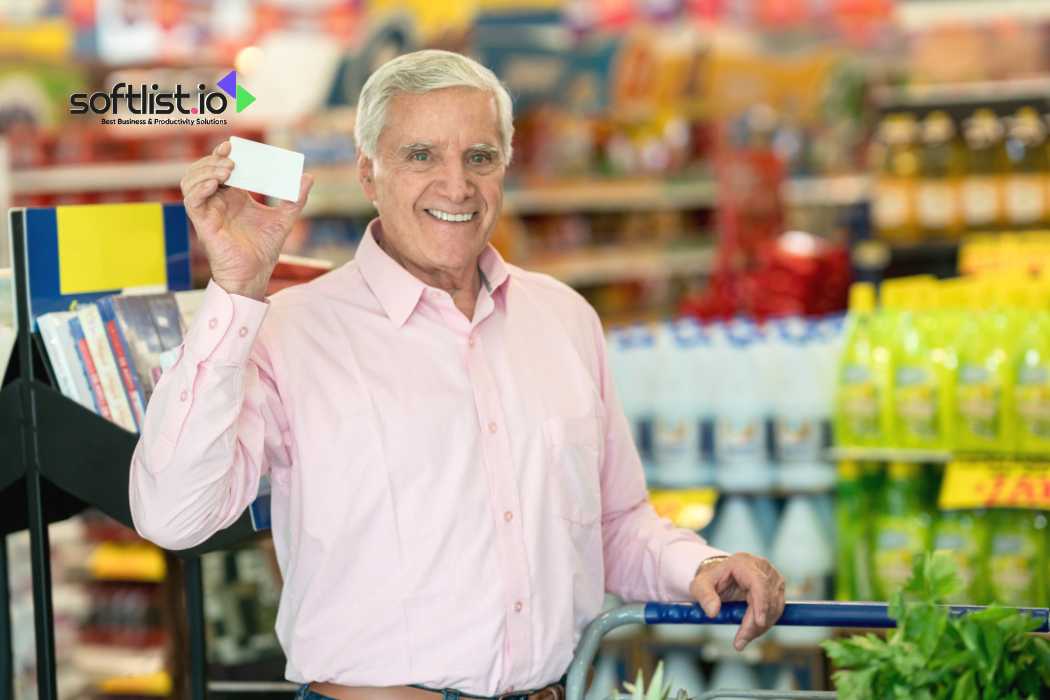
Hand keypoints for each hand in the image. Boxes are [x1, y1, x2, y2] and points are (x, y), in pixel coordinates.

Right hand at [180, 140, 313, 299]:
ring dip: (205, 170)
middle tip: (232, 159)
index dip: (223, 153)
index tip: (233, 144)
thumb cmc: (264, 249)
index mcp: (234, 196)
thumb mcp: (284, 219)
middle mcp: (218, 200)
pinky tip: (215, 185)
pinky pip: (191, 201)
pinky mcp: (203, 223)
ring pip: (191, 180)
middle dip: (214, 159)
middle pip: (204, 169)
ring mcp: (208, 211)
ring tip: (227, 171)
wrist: (255, 274)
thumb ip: (295, 198)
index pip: (221, 166)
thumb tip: (309, 177)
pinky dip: (200, 189)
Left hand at [689, 553, 785, 650]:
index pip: (758, 583)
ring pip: (774, 608)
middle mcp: (762, 568)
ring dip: (759, 627)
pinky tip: (749, 633)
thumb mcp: (700, 585)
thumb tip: (713, 612)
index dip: (761, 603)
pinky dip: (763, 625)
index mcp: (743, 563)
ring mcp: (773, 579)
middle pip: (768, 598)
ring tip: (741, 639)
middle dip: (756, 624)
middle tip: (740, 642)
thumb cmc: (711, 580)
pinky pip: (775, 611)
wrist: (721, 577)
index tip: (759, 623)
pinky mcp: (777, 590)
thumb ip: (704, 596)